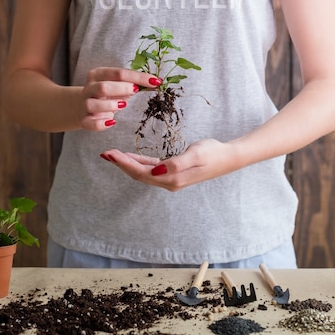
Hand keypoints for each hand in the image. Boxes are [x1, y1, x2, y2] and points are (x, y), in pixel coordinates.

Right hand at [81, 67, 161, 130]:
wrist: (84, 106)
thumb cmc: (107, 95)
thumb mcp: (120, 86)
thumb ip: (135, 83)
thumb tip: (156, 82)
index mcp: (98, 74)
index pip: (119, 73)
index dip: (138, 77)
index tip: (155, 81)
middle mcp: (89, 88)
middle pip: (103, 87)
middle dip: (122, 89)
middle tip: (135, 91)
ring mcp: (85, 104)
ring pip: (93, 104)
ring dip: (110, 105)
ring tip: (122, 105)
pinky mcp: (84, 120)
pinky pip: (90, 123)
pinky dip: (102, 124)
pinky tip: (112, 121)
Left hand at [100, 139, 237, 191]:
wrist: (228, 157)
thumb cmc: (213, 153)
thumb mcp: (195, 154)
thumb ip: (176, 163)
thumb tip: (157, 171)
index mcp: (172, 178)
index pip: (141, 173)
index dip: (124, 164)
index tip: (111, 154)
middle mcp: (169, 182)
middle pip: (139, 175)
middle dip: (121, 165)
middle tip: (106, 153)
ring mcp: (171, 179)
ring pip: (143, 173)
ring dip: (128, 164)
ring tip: (114, 155)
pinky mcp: (174, 172)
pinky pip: (152, 170)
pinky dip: (139, 163)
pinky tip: (132, 158)